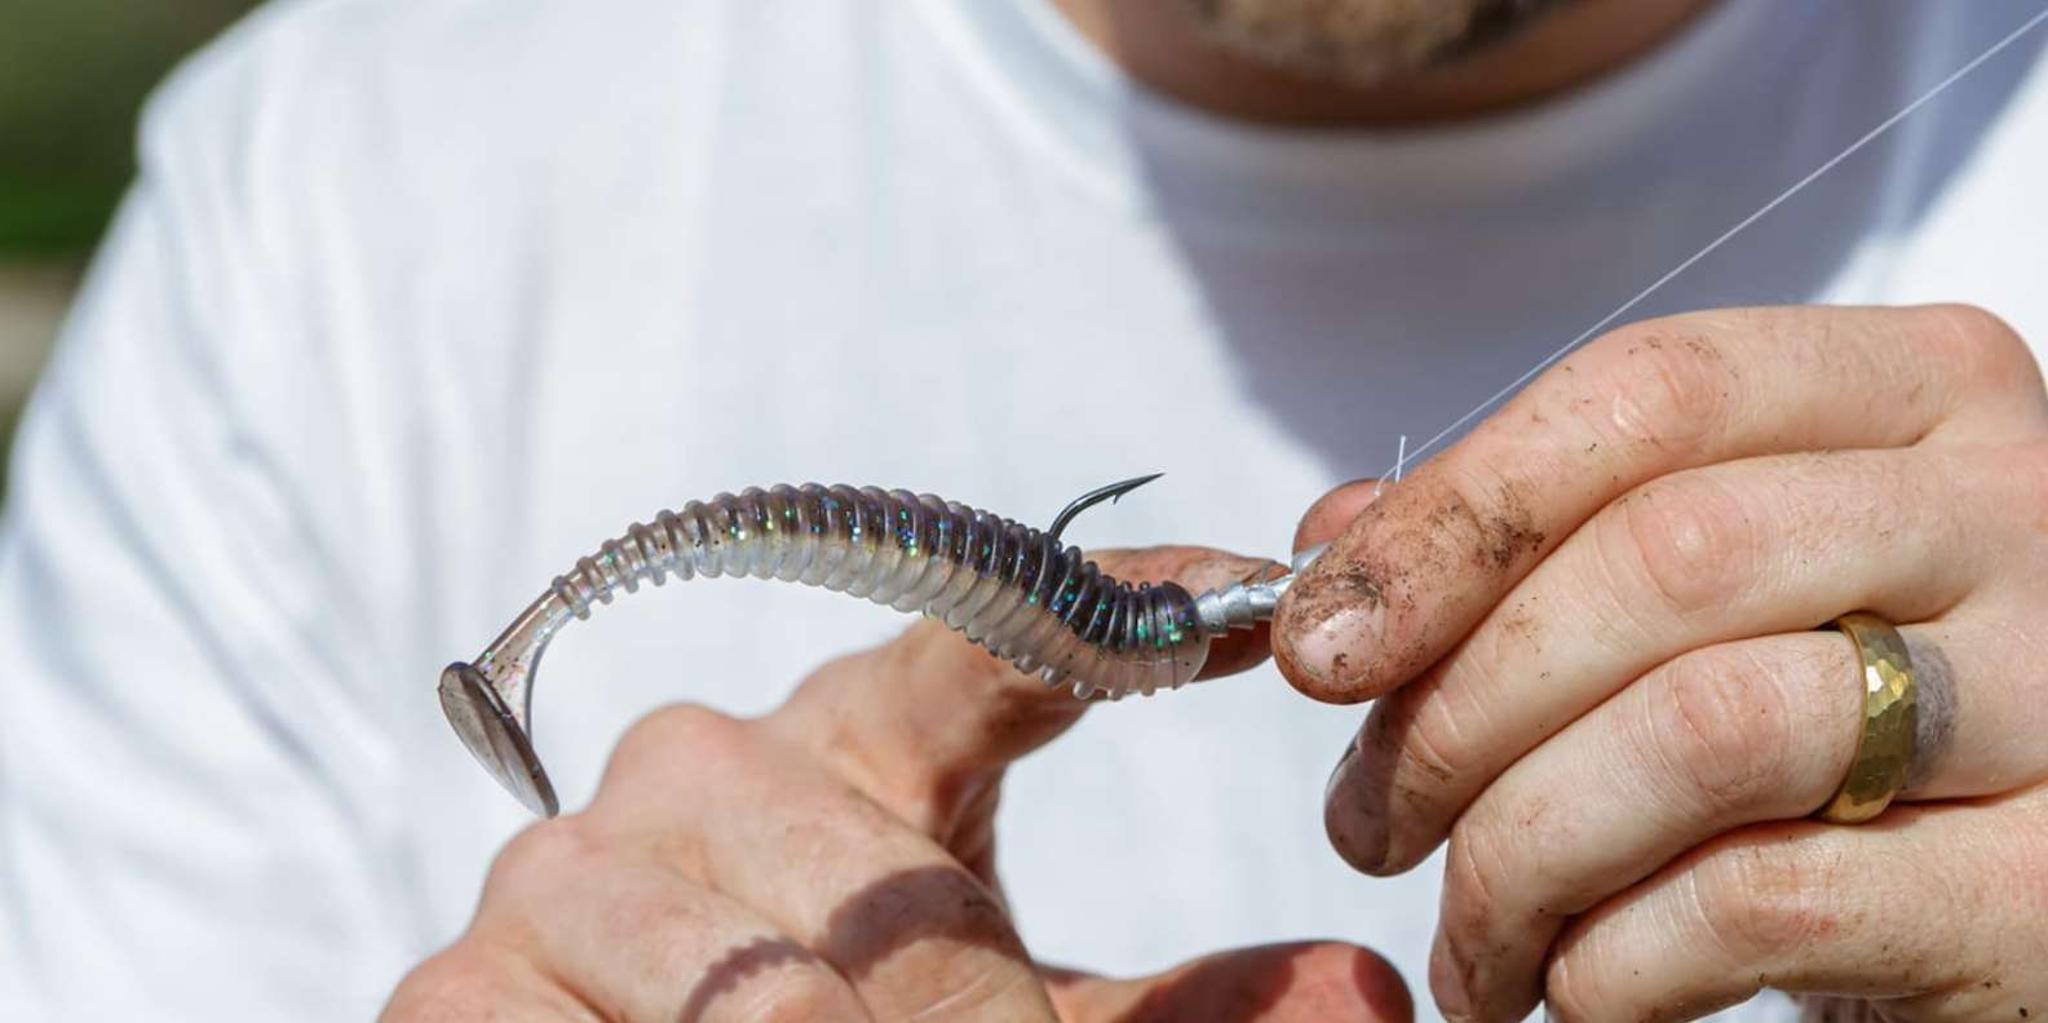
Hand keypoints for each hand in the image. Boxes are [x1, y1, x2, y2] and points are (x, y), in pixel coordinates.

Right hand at [384, 547, 1411, 1021]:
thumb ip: (1174, 1018)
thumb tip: (1375, 995)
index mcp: (844, 744)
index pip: (989, 635)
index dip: (1125, 612)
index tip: (1257, 600)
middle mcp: (696, 770)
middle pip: (885, 894)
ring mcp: (563, 878)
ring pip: (772, 997)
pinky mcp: (457, 992)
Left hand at [1272, 305, 2047, 1020]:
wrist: (2011, 904)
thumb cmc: (1839, 730)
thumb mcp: (1710, 597)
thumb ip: (1540, 542)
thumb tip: (1332, 544)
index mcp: (1920, 392)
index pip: (1650, 393)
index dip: (1454, 517)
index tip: (1318, 639)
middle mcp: (2014, 511)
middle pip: (1661, 558)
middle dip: (1457, 707)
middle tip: (1366, 818)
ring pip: (1704, 729)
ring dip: (1519, 852)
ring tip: (1462, 934)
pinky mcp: (2040, 889)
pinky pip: (1761, 900)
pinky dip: (1613, 959)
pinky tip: (1570, 986)